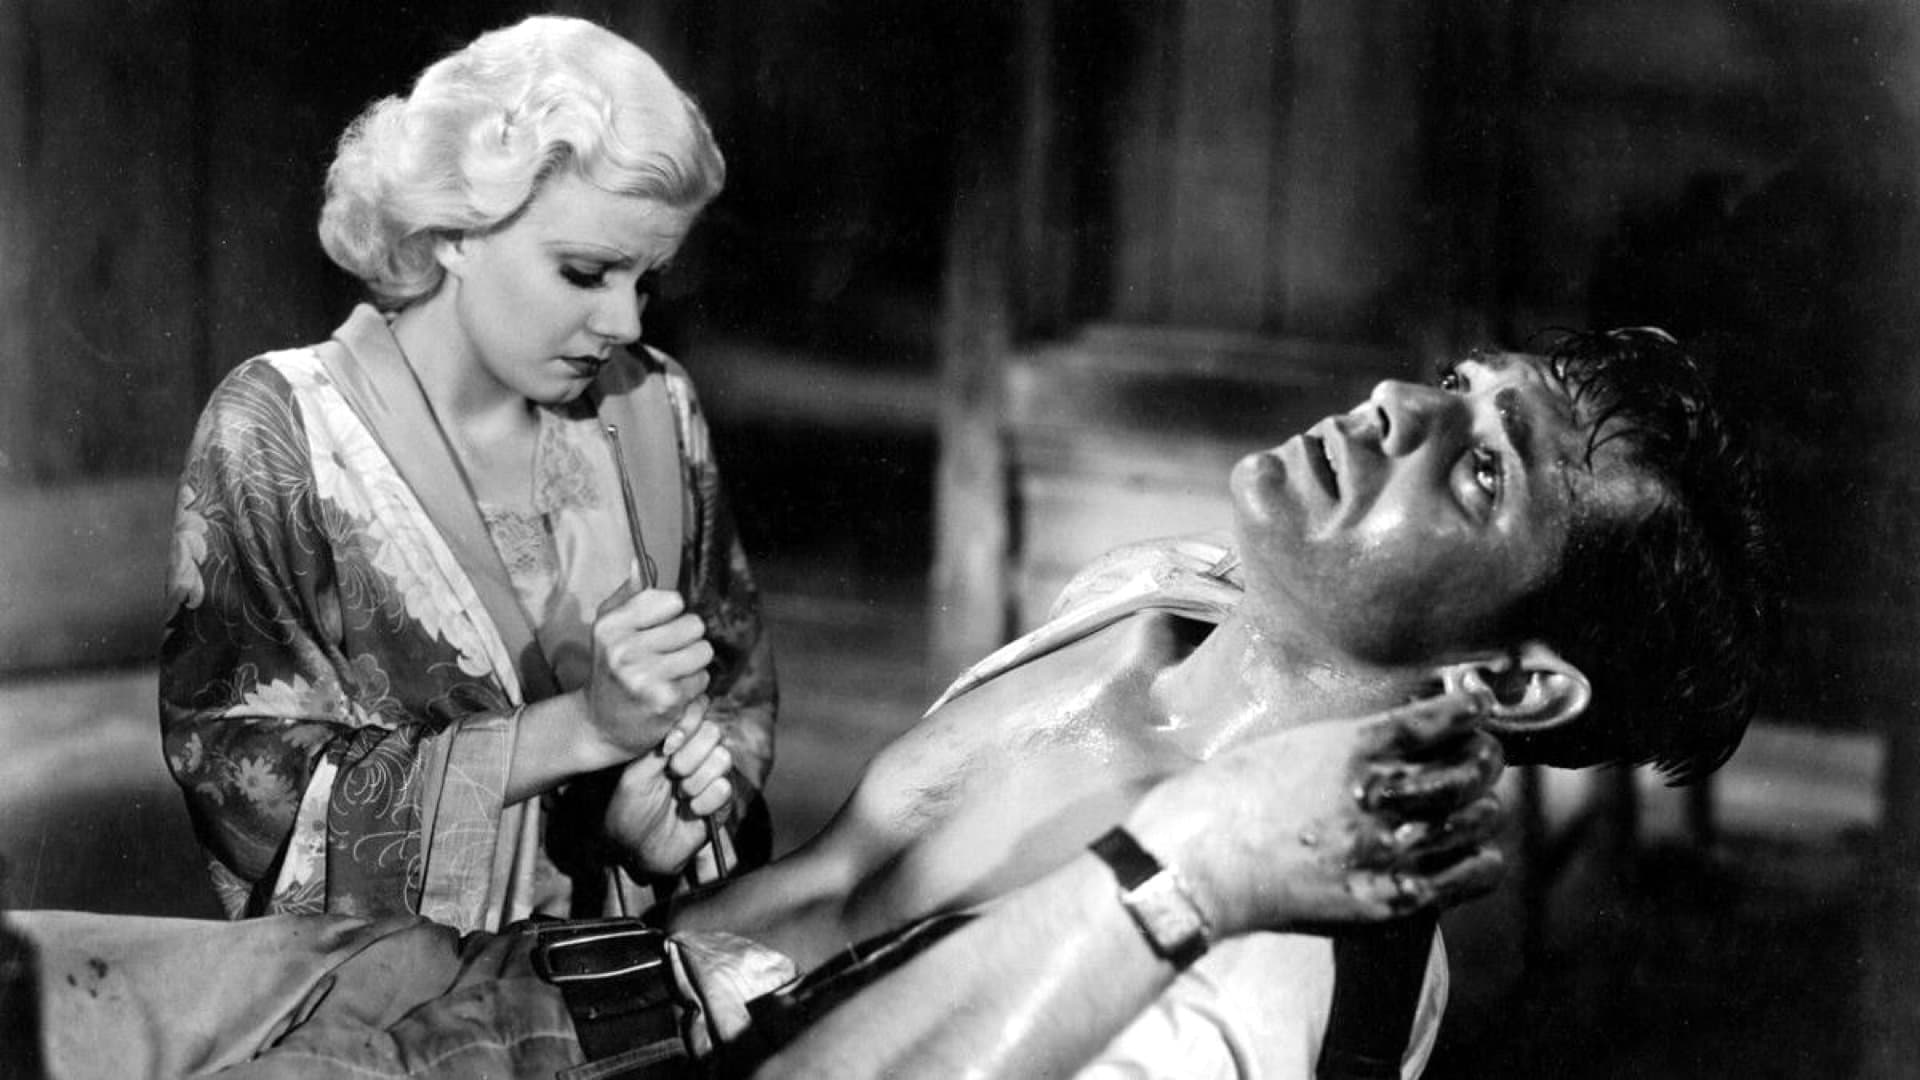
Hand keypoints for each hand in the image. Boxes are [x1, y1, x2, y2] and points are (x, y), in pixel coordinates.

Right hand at [586, 584, 712, 760]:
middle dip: (687, 640)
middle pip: (693, 624)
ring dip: (693, 664)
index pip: (672, 600)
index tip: (656, 632)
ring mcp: (645, 676)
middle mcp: (624, 649)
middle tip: (667, 657)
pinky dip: (693, 688)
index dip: (672, 615)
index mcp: (611, 626)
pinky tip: (672, 694)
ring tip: (671, 675)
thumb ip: (628, 595)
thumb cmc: (611, 670)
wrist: (600, 726)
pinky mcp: (665, 700)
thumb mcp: (610, 630)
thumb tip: (640, 561)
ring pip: (702, 651)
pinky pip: (702, 679)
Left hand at [604, 697, 735, 876]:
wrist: (635, 850)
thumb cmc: (627, 810)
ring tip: (679, 795)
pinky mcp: (721, 802)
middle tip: (671, 774)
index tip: (668, 747)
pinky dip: (704, 801)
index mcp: (673, 741)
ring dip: (696, 780)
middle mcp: (695, 754)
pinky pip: (725, 788)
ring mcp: (710, 777)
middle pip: (713, 732)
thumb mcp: (634, 774)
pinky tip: (691, 811)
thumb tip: (681, 726)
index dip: (688, 724)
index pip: (696, 712)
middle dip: (690, 755)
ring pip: (723, 758)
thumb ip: (658, 747)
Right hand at [1125, 691, 1505, 938]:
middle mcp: (1380, 793)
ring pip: (1475, 818)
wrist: (1194, 863)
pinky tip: (1478, 854)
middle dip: (1484, 755)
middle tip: (1480, 753)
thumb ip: (1347, 742)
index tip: (1476, 707)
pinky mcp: (1384, 896)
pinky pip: (1463, 877)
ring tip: (1478, 803)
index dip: (1471, 709)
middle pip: (1471, 767)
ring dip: (1483, 806)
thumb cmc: (1225, 798)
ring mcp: (1385, 848)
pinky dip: (1481, 861)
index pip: (1445, 718)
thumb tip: (1392, 736)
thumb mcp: (1289, 745)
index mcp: (1353, 746)